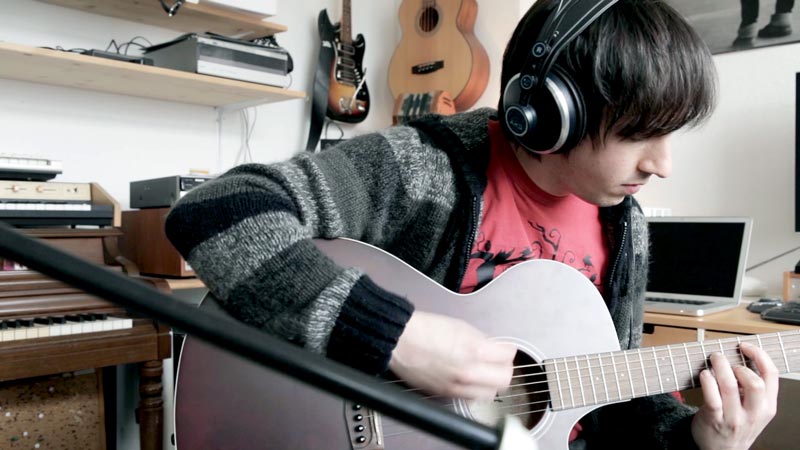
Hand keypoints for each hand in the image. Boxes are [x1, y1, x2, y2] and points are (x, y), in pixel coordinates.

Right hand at [388, 311, 515, 399]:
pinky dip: (474, 390)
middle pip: (504, 379)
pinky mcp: (446, 394)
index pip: (508, 355)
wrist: (401, 341)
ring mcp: (458, 386)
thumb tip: (495, 349)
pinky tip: (468, 378)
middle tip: (498, 362)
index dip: (506, 350)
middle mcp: (469, 372)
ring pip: (490, 393)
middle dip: (503, 368)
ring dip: (490, 382)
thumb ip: (482, 341)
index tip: (503, 348)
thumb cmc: (425, 330)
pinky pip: (471, 398)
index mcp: (474, 349)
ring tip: (483, 372)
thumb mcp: (461, 327)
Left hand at [691, 342, 778, 449]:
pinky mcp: (714, 420)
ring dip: (719, 367)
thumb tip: (742, 357)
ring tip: (713, 360)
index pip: (771, 376)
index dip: (759, 355)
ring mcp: (734, 418)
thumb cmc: (736, 425)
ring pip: (730, 386)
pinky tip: (704, 374)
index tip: (745, 346)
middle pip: (754, 382)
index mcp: (767, 407)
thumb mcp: (755, 410)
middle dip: (738, 364)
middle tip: (724, 358)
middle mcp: (753, 413)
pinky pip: (711, 397)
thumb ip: (754, 389)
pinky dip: (707, 380)